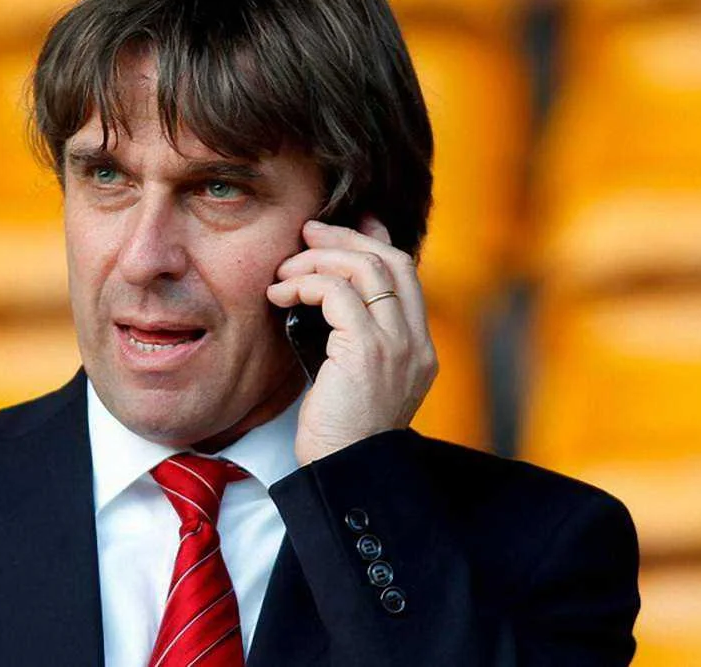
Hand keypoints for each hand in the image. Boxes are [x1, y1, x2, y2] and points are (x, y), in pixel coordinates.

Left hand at [266, 214, 438, 465]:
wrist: (345, 473)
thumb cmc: (340, 433)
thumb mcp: (355, 379)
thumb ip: (353, 339)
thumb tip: (328, 297)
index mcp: (419, 348)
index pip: (405, 274)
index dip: (375, 241)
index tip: (346, 226)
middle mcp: (416, 342)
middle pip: (390, 260)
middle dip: (346, 238)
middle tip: (308, 232)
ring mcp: (397, 345)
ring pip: (365, 269)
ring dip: (318, 259)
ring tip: (285, 269)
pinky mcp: (368, 351)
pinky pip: (337, 294)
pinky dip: (305, 284)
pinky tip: (281, 294)